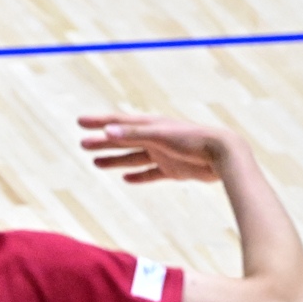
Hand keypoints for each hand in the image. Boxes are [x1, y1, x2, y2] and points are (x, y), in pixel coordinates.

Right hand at [78, 114, 241, 183]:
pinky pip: (150, 173)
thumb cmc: (193, 139)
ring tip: (96, 163)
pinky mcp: (173, 170)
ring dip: (115, 159)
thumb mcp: (160, 135)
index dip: (99, 122)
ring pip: (133, 157)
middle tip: (82, 144)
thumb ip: (134, 133)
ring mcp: (163, 154)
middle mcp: (155, 138)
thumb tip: (107, 131)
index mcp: (150, 125)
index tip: (80, 122)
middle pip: (123, 140)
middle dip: (103, 142)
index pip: (118, 122)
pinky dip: (138, 176)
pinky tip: (126, 180)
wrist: (223, 155)